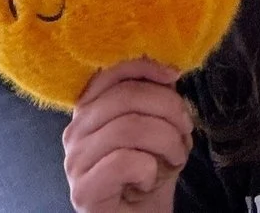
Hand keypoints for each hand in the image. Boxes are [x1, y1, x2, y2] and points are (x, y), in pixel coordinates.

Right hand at [64, 60, 191, 212]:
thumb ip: (155, 100)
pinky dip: (149, 168)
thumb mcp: (157, 130)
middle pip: (126, 97)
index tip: (173, 76)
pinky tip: (149, 179)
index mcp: (89, 112)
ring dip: (166, 141)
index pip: (109, 73)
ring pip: (129, 127)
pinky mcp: (83, 191)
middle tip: (185, 132)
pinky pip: (124, 161)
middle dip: (169, 110)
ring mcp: (75, 162)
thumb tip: (168, 72)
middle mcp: (75, 132)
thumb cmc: (148, 177)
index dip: (144, 67)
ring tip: (175, 158)